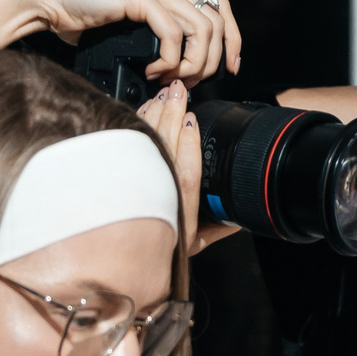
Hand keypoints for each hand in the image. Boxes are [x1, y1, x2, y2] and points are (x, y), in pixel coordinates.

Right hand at [10, 0, 234, 81]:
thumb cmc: (78, 16)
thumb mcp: (127, 26)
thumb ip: (153, 35)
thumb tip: (173, 66)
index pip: (219, 7)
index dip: (231, 40)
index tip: (228, 68)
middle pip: (218, 20)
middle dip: (212, 60)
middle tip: (190, 84)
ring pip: (202, 29)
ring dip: (192, 64)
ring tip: (169, 80)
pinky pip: (173, 34)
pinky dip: (168, 61)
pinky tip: (151, 71)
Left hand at [136, 81, 229, 253]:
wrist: (125, 264)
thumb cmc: (162, 251)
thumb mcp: (195, 244)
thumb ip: (218, 229)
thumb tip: (238, 219)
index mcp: (181, 216)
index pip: (185, 175)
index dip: (188, 144)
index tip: (192, 120)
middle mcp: (157, 200)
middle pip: (163, 150)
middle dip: (171, 115)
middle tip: (178, 91)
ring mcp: (136, 188)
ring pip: (144, 144)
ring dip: (154, 114)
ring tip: (165, 94)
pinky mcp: (118, 179)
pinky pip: (127, 146)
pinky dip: (135, 125)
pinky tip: (144, 110)